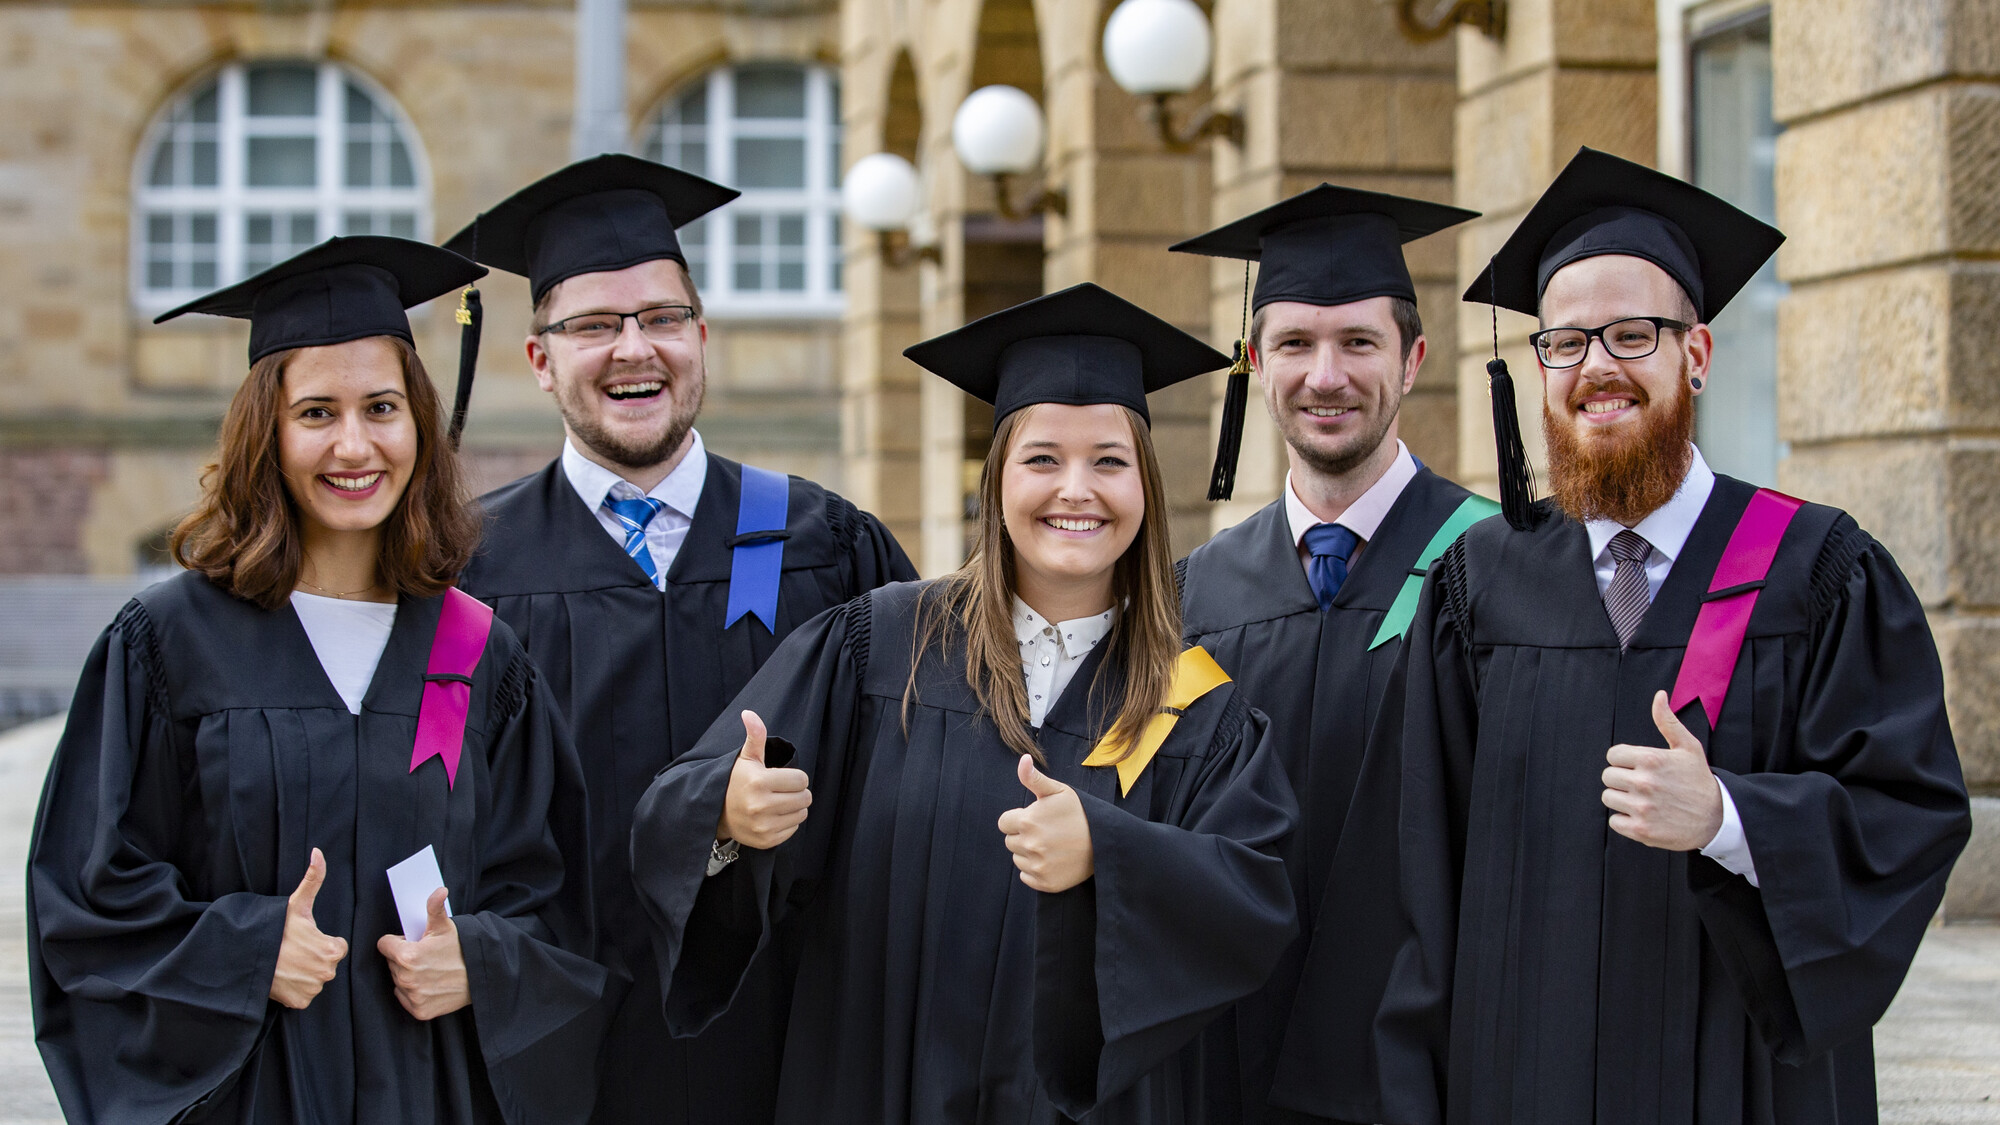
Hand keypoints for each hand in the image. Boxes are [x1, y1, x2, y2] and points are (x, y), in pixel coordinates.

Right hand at [270, 848, 348, 1008]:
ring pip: (315, 980)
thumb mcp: (296, 904)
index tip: (304, 939)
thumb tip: (318, 852)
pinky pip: (304, 996)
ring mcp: (313, 989)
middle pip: (326, 965)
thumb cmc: (275, 930)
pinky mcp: (300, 1003)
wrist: (248, 956)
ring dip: (305, 974)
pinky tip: (283, 978)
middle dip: (314, 958)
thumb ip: (313, 879)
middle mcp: (327, 972)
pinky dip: (295, 990)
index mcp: (332, 949)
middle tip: (293, 951)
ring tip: (286, 963)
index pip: (336, 948)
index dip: (321, 942)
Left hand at [376, 887, 469, 1020]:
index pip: (384, 945)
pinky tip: (430, 984)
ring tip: (429, 969)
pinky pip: (405, 998)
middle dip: (403, 958)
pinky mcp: (419, 1011)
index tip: (411, 942)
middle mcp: (406, 979)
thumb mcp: (446, 926)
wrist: (481, 975)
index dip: (397, 941)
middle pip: (391, 963)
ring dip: (407, 975)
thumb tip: (439, 890)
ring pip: (397, 981)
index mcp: (407, 956)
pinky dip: (414, 993)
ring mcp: (413, 996)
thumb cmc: (462, 948)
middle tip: (425, 955)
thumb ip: (434, 907)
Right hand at [716, 711, 810, 849]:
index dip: (794, 777)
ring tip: (776, 803)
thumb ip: (755, 735)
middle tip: (780, 790)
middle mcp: (761, 806)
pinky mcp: (766, 841)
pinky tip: (772, 816)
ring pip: (802, 814)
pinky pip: (793, 830)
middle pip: (805, 798)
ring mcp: (764, 826)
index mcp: (759, 782)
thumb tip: (749, 713)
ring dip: (794, 808)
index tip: (780, 778)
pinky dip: (787, 823)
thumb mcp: (745, 758)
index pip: (801, 780)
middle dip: (796, 792)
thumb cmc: (736, 781)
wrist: (716, 813)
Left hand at [997, 755, 1094, 892]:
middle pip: (1010, 841)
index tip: (1034, 819)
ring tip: (1051, 846)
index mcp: (1028, 821)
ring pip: (1018, 859)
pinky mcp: (1045, 883)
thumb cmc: (1080, 814)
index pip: (1004, 823)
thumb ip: (1035, 778)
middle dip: (1023, 835)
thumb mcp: (1059, 792)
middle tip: (1046, 832)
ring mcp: (1037, 866)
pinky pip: (1026, 877)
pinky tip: (1052, 860)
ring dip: (1028, 853)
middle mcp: (1030, 845)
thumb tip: (1023, 759)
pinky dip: (1035, 870)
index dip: (1018, 819)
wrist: (1105, 843)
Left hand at [1602, 690, 1724, 850]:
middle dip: (1622, 779)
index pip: (1613, 755)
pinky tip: (1643, 816)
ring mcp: (1642, 808)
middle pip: (1608, 776)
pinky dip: (1625, 820)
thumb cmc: (1699, 780)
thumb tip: (1659, 695)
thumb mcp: (1688, 747)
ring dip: (1622, 799)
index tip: (1639, 767)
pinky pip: (1614, 821)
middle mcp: (1644, 783)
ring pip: (1608, 798)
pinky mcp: (1641, 830)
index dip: (1624, 761)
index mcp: (1651, 759)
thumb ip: (1667, 721)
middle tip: (1641, 784)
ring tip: (1643, 800)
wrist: (1717, 819)